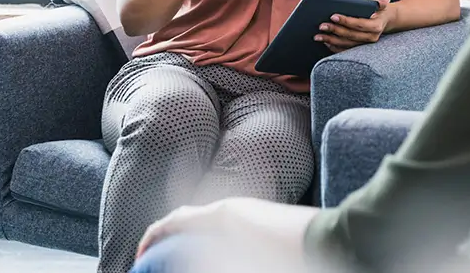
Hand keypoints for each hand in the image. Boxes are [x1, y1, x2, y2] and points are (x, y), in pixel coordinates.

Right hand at [137, 198, 317, 267]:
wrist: (330, 241)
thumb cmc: (284, 255)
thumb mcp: (235, 261)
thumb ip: (203, 256)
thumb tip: (187, 255)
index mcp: (219, 217)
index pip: (172, 221)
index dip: (150, 240)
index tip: (139, 259)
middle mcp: (232, 207)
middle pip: (187, 218)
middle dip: (167, 238)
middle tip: (156, 262)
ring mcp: (249, 210)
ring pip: (206, 222)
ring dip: (189, 238)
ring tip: (181, 261)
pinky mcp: (263, 216)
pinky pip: (224, 225)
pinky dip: (209, 237)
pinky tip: (213, 255)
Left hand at [315, 0, 391, 51]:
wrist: (384, 20)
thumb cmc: (378, 9)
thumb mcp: (380, 3)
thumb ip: (380, 1)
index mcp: (376, 26)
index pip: (359, 24)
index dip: (346, 21)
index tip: (333, 16)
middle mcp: (371, 38)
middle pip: (350, 35)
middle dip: (334, 30)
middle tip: (321, 26)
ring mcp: (364, 45)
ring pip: (346, 44)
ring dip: (331, 40)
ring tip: (318, 36)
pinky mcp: (359, 48)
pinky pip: (345, 50)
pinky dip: (334, 47)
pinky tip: (324, 42)